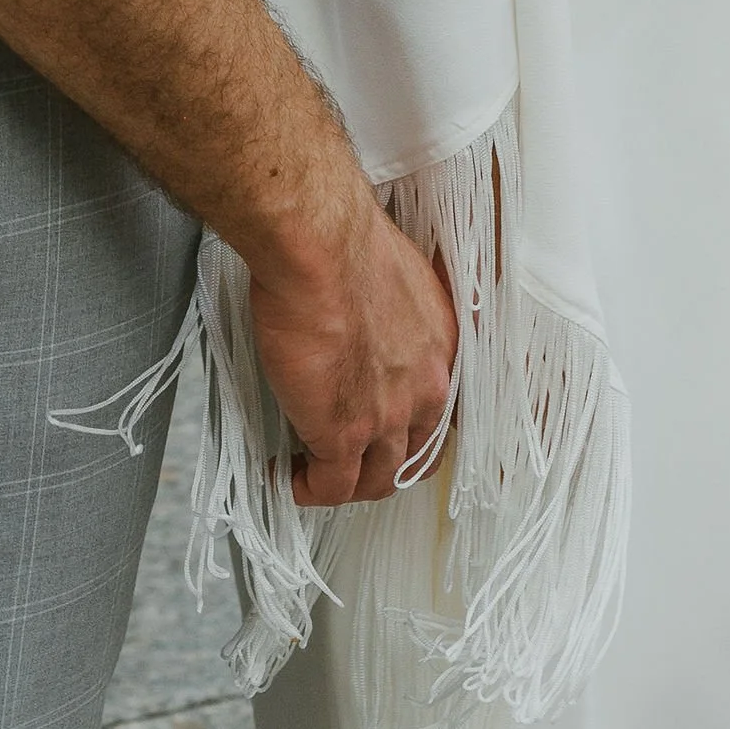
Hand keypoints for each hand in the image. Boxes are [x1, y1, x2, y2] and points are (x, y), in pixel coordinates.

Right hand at [250, 191, 458, 506]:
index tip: (379, 429)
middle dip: (381, 467)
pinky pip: (330, 485)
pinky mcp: (343, 433)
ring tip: (315, 473)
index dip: (407, 430)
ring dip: (346, 484)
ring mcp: (386, 417)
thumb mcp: (394, 277)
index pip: (437, 412)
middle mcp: (425, 388)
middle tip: (349, 461)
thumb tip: (366, 318)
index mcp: (439, 348)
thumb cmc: (343, 240)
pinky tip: (289, 477)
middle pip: (412, 458)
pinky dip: (309, 488)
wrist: (320, 244)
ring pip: (375, 481)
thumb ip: (391, 312)